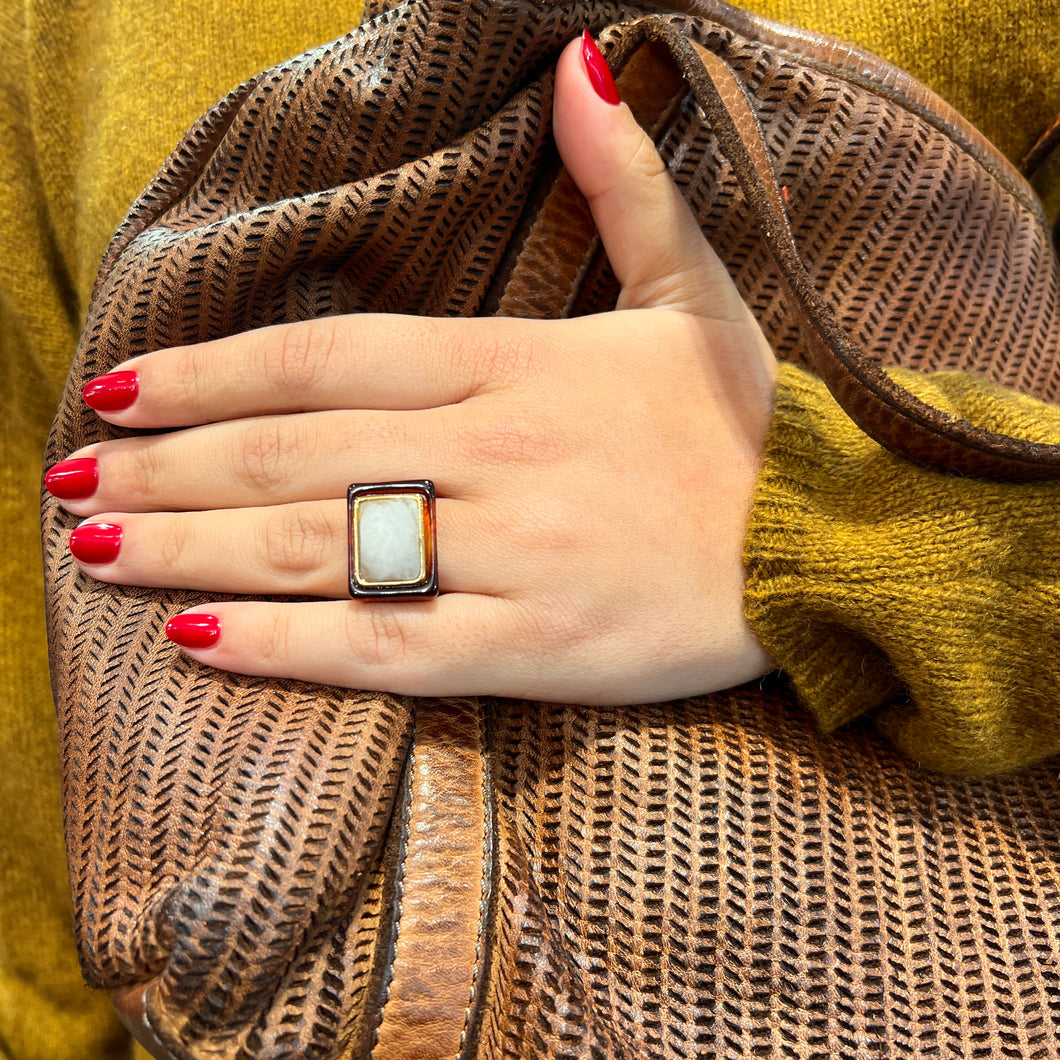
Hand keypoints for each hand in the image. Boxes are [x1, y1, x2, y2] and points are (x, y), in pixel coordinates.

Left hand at [47, 33, 776, 704]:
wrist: (838, 543)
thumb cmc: (754, 425)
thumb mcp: (695, 289)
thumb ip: (625, 180)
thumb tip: (583, 57)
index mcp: (521, 365)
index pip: (329, 360)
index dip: (215, 376)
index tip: (125, 396)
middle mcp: (499, 453)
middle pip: (298, 454)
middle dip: (172, 469)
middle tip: (72, 484)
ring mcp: (514, 553)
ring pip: (323, 549)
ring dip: (196, 550)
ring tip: (98, 551)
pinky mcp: (538, 645)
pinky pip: (390, 648)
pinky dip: (289, 647)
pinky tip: (201, 645)